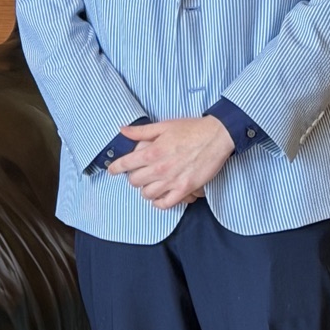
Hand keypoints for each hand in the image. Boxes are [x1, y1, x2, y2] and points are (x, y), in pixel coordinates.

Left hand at [112, 117, 233, 209]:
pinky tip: (159, 197)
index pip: (125, 164)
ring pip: (147, 194)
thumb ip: (141, 131)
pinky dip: (159, 203)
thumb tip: (122, 130)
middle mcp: (159, 168)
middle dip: (133, 177)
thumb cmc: (191, 129)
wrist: (217, 136)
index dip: (115, 168)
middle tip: (138, 173)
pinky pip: (165, 204)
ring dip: (146, 190)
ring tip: (150, 184)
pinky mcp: (185, 189)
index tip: (112, 170)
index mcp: (152, 152)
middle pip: (134, 181)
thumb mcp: (163, 125)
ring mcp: (172, 180)